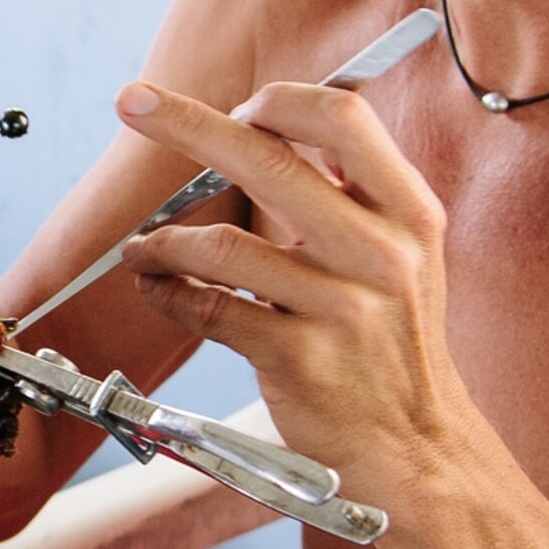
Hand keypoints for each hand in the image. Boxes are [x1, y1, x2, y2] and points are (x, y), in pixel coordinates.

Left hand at [111, 80, 460, 498]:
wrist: (416, 446)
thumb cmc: (394, 344)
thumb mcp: (404, 257)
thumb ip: (353, 195)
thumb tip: (272, 126)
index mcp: (408, 213)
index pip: (342, 119)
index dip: (279, 101)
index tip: (236, 108)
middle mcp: (380, 252)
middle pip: (266, 159)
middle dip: (185, 123)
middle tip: (133, 103)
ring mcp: (341, 307)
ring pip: (219, 245)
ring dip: (162, 241)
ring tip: (143, 248)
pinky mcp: (299, 359)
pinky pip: (208, 309)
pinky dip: (167, 293)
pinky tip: (155, 288)